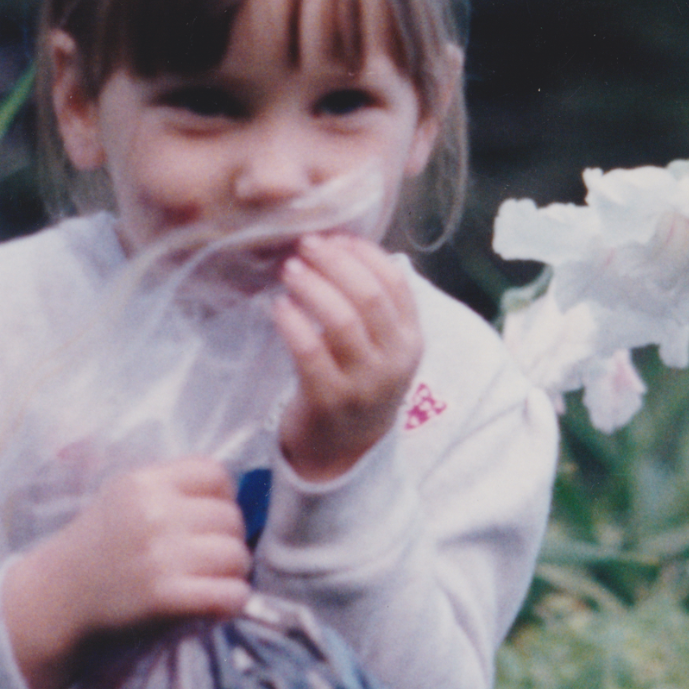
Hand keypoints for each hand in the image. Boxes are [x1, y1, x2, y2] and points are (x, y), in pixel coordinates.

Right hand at [3, 457, 250, 688]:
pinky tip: (211, 606)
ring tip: (206, 583)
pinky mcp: (165, 597)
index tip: (203, 522)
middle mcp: (153, 513)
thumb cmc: (96, 552)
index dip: (219, 499)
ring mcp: (160, 555)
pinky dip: (230, 603)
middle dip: (226, 541)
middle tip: (204, 561)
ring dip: (231, 574)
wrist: (53, 602)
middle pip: (231, 518)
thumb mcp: (123, 500)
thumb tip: (232, 499)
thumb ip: (171, 491)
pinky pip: (231, 594)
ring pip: (237, 556)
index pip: (215, 473)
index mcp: (143, 482)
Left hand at [274, 234, 423, 482]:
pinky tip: (277, 306)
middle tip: (304, 245)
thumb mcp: (382, 349)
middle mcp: (395, 361)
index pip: (395, 283)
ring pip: (342, 321)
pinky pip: (310, 352)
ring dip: (312, 287)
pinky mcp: (330, 401)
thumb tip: (342, 246)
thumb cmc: (358, 386)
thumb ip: (373, 307)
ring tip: (289, 269)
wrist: (346, 452)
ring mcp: (365, 383)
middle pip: (368, 296)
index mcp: (412, 340)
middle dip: (334, 263)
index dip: (363, 254)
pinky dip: (293, 323)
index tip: (334, 236)